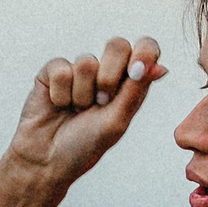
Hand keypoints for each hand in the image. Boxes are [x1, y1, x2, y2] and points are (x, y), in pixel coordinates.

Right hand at [4, 35, 161, 189]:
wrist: (46, 161)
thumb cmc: (84, 147)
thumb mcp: (116, 122)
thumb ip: (136, 91)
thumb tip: (161, 67)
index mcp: (129, 84)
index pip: (145, 50)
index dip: (144, 52)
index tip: (136, 69)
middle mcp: (105, 73)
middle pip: (117, 45)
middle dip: (109, 76)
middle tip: (101, 102)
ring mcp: (79, 71)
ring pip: (86, 61)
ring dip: (81, 95)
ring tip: (76, 111)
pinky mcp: (53, 72)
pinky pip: (61, 68)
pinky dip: (61, 94)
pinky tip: (58, 106)